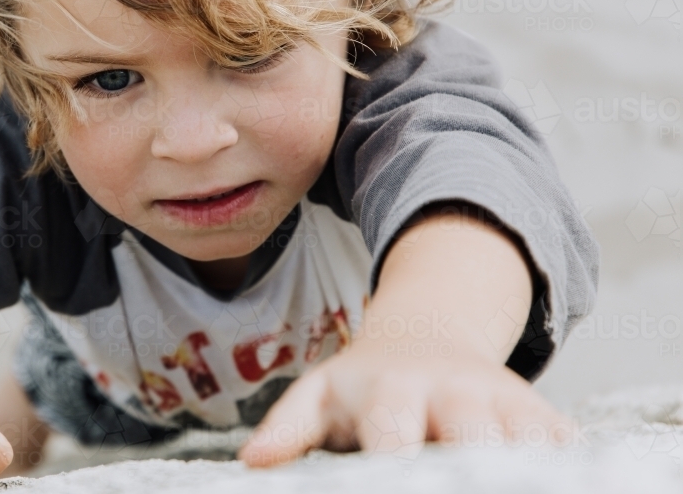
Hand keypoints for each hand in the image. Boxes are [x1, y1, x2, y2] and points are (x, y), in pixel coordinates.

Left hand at [237, 335, 572, 465]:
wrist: (426, 339)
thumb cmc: (363, 384)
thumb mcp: (319, 394)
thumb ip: (288, 426)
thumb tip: (253, 461)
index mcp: (391, 390)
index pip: (393, 433)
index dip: (394, 467)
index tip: (393, 484)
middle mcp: (451, 392)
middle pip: (474, 437)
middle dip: (474, 469)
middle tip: (460, 486)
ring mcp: (500, 401)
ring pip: (527, 439)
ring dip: (525, 468)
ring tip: (520, 485)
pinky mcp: (538, 414)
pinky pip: (563, 443)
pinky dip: (564, 466)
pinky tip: (558, 481)